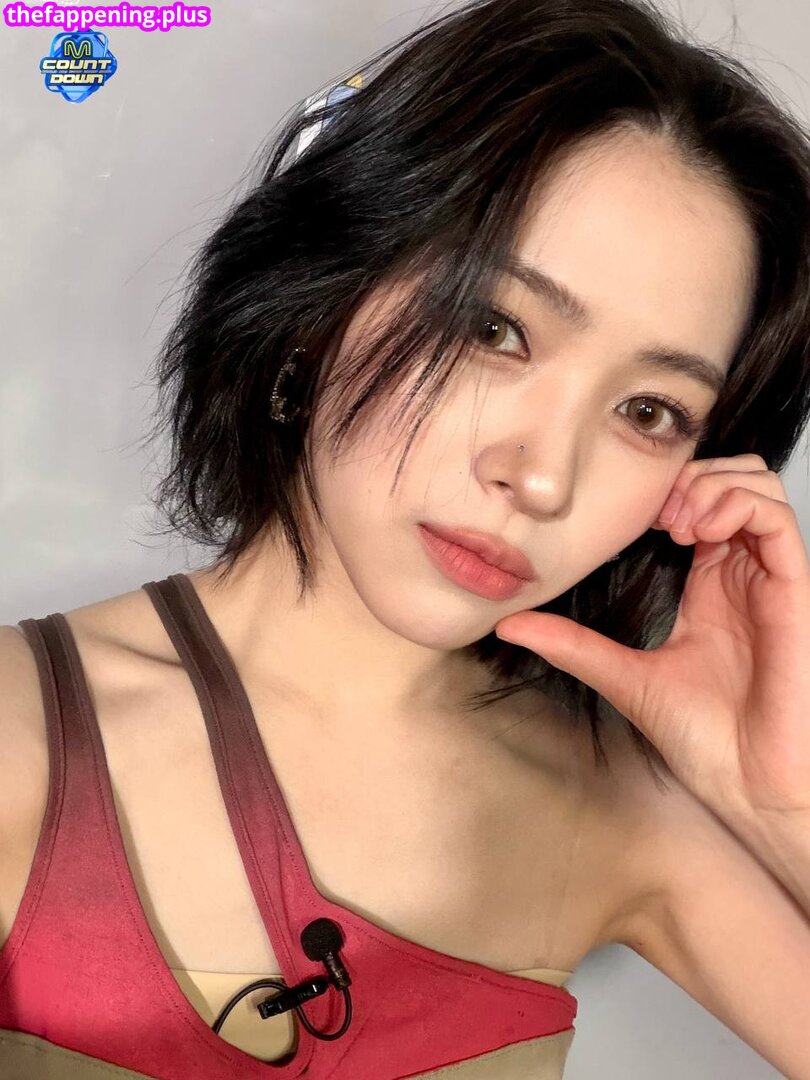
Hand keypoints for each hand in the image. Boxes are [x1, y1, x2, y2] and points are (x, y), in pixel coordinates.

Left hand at [494, 454, 809, 820]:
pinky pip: (776, 518)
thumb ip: (573, 645)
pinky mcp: (793, 589)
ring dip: (710, 484)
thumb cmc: (704, 738)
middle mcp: (742, 571)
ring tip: (675, 523)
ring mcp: (768, 577)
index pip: (697, 502)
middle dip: (688, 476)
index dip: (665, 491)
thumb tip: (509, 623)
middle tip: (654, 514)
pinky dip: (735, 504)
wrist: (748, 783)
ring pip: (756, 485)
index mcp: (710, 583)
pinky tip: (698, 531)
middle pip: (730, 479)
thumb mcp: (625, 677)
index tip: (628, 517)